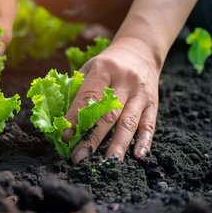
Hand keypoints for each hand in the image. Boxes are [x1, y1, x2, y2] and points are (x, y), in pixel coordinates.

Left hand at [62, 37, 160, 164]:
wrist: (140, 50)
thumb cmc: (107, 64)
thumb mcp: (89, 68)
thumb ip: (76, 90)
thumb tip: (58, 119)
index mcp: (103, 70)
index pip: (88, 97)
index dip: (76, 118)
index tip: (65, 136)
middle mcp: (123, 81)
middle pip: (108, 113)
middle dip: (93, 137)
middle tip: (80, 157)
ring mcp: (140, 93)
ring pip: (129, 121)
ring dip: (118, 144)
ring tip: (108, 162)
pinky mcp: (153, 102)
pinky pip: (150, 124)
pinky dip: (144, 140)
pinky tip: (138, 155)